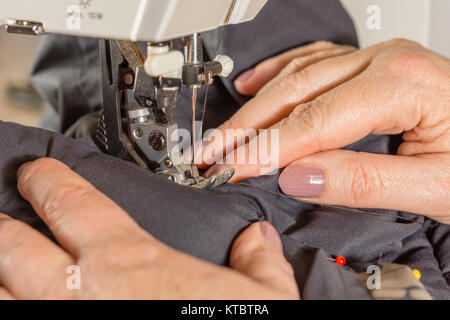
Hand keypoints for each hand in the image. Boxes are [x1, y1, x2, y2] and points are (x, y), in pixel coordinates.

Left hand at [0, 158, 298, 298]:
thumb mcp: (264, 298)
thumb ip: (259, 260)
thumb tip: (259, 237)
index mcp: (128, 262)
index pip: (69, 201)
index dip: (46, 179)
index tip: (37, 172)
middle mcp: (78, 293)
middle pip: (10, 244)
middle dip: (3, 227)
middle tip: (5, 221)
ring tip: (4, 271)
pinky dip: (8, 306)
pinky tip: (15, 302)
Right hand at [197, 39, 449, 221]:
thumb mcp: (436, 185)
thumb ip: (364, 180)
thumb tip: (299, 176)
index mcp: (401, 84)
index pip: (314, 122)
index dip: (265, 149)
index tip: (230, 167)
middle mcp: (384, 62)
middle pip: (296, 93)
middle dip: (247, 127)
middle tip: (211, 151)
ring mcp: (375, 60)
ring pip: (298, 76)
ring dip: (255, 105)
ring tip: (223, 129)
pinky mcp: (370, 67)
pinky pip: (313, 62)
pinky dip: (277, 75)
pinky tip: (255, 84)